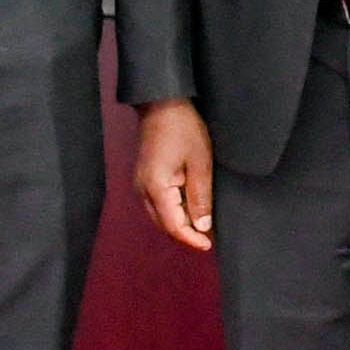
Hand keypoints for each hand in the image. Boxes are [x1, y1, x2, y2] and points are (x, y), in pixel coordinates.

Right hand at [133, 99, 216, 251]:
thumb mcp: (200, 163)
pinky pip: (157, 204)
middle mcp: (143, 190)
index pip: (173, 226)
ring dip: (179, 223)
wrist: (162, 103)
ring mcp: (141, 183)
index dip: (191, 239)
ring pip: (160, 216)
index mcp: (156, 187)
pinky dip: (173, 211)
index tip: (209, 246)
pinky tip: (190, 208)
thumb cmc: (182, 128)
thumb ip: (200, 197)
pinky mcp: (144, 177)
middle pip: (164, 225)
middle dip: (185, 234)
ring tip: (203, 224)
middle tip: (208, 238)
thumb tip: (202, 226)